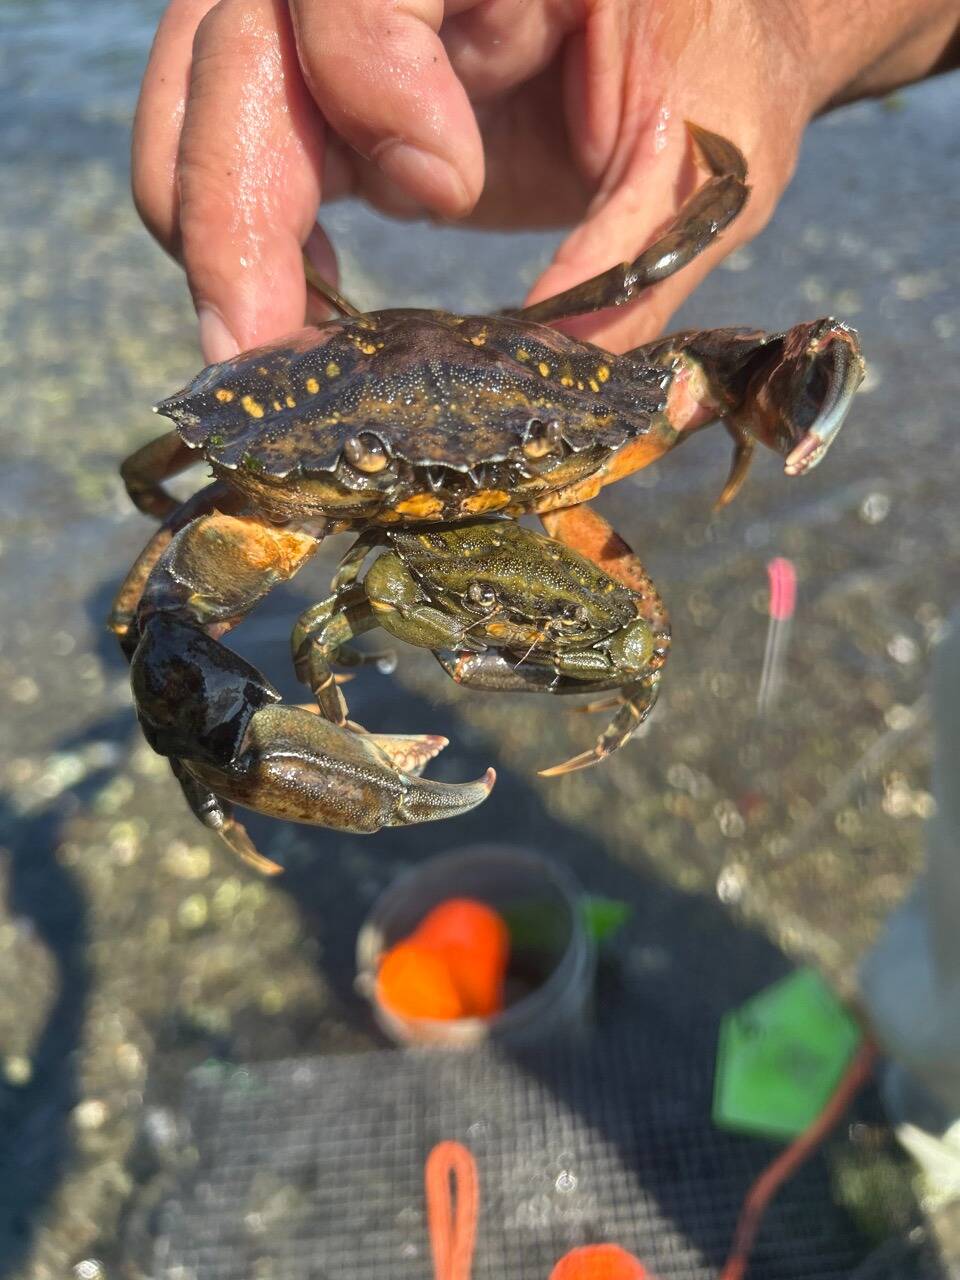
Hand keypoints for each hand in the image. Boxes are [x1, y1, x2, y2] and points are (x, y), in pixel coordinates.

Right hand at [132, 0, 959, 361]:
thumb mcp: (705, 165)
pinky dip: (239, 238)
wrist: (701, 43)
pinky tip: (309, 308)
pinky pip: (224, 147)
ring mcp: (334, 19)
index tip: (446, 192)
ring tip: (275, 346)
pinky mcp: (319, 86)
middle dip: (233, 207)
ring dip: (217, 230)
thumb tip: (539, 402)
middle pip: (232, 41)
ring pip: (196, 95)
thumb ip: (629, 272)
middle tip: (259, 353)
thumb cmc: (718, 74)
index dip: (369, 75)